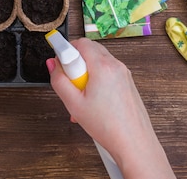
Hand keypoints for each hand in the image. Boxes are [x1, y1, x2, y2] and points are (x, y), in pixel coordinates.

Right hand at [48, 38, 175, 178]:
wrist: (133, 143)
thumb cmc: (108, 127)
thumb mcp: (73, 104)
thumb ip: (59, 80)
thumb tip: (52, 65)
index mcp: (103, 66)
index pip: (80, 43)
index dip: (66, 51)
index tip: (58, 62)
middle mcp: (116, 66)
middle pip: (90, 50)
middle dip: (76, 63)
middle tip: (71, 82)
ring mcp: (124, 73)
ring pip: (98, 62)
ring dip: (86, 73)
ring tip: (83, 96)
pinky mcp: (127, 82)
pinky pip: (108, 73)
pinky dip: (97, 80)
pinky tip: (93, 102)